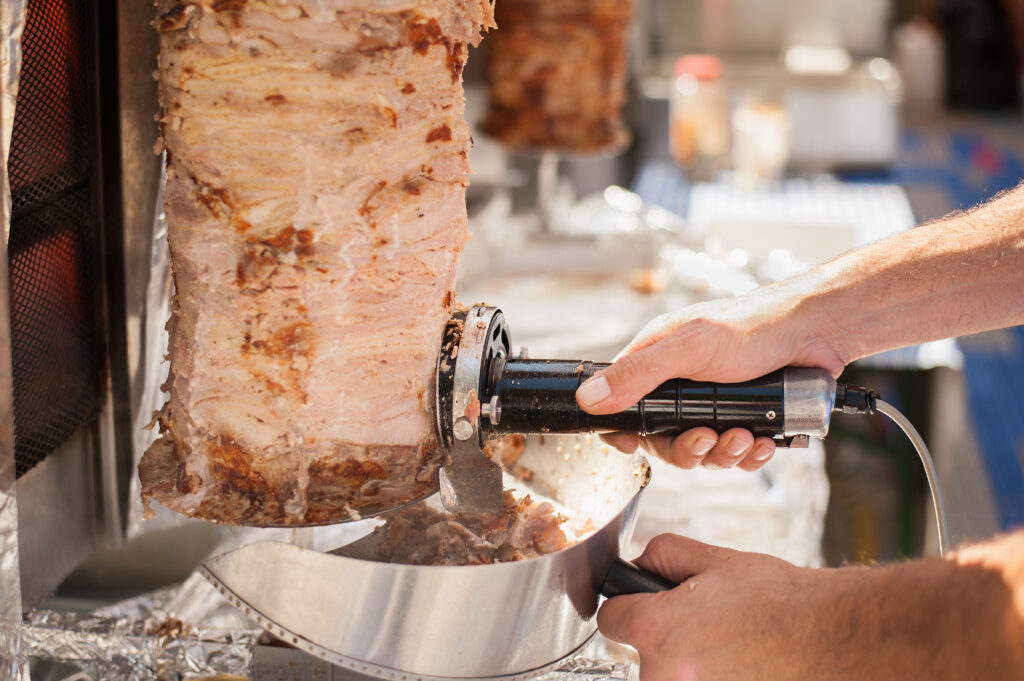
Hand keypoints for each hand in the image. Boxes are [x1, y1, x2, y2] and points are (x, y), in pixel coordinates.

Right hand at [576, 286, 848, 469]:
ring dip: (723, 452)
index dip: (625, 429)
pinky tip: (762, 442)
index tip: (632, 445)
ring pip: (702, 449)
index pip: (623, 403)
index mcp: (658, 360)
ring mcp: (715, 402)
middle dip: (687, 448)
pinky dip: (749, 454)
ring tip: (744, 438)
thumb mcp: (688, 348)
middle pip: (664, 438)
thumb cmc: (753, 326)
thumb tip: (589, 397)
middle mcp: (682, 383)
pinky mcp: (746, 416)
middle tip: (708, 439)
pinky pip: (736, 452)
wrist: (817, 331)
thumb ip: (638, 374)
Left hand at [597, 534, 829, 680]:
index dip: (629, 605)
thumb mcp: (713, 560)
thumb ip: (663, 555)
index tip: (646, 604)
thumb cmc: (776, 601)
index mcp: (656, 632)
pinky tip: (740, 664)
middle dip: (665, 635)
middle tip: (705, 622)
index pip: (611, 619)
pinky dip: (711, 676)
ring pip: (670, 675)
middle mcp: (664, 677)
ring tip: (729, 643)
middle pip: (641, 652)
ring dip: (689, 662)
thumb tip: (640, 565)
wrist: (828, 638)